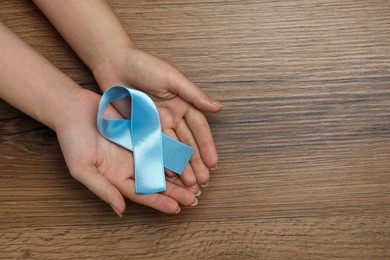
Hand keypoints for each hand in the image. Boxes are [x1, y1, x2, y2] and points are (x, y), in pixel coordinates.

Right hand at [56, 89, 197, 214]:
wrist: (72, 109)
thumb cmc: (72, 140)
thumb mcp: (82, 169)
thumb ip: (102, 189)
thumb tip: (120, 210)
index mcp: (116, 177)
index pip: (142, 193)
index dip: (159, 201)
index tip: (176, 208)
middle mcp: (130, 165)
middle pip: (156, 181)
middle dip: (175, 191)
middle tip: (194, 198)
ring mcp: (137, 149)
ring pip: (162, 164)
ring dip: (179, 173)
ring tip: (196, 182)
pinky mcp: (142, 132)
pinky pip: (161, 143)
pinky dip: (174, 151)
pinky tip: (188, 156)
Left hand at [93, 47, 221, 187]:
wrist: (113, 63)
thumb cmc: (144, 65)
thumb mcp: (172, 78)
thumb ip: (193, 94)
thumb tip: (218, 108)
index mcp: (183, 104)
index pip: (199, 129)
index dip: (206, 146)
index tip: (213, 163)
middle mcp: (172, 117)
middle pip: (186, 143)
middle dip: (195, 162)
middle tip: (203, 181)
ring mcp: (156, 125)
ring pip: (171, 150)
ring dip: (180, 166)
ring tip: (188, 183)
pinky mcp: (140, 129)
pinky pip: (152, 148)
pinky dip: (160, 162)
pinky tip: (167, 175)